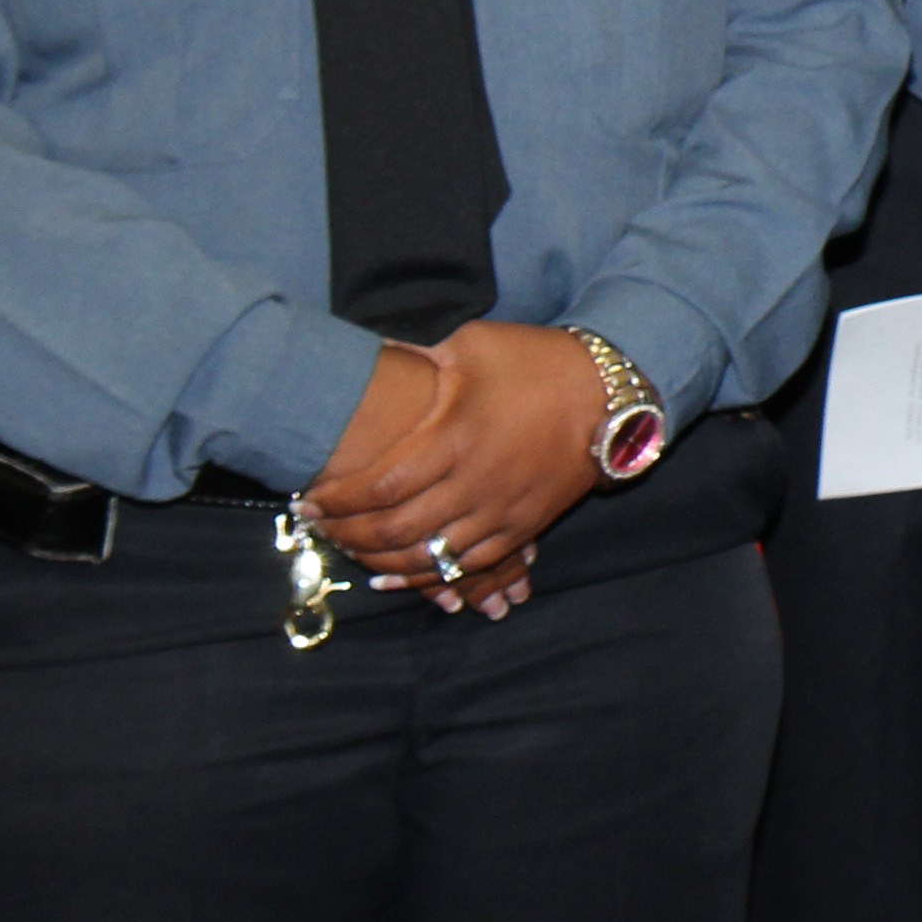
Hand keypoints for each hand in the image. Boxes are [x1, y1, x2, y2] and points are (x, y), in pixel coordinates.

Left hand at [303, 323, 605, 610]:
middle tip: (320, 528)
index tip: (310, 499)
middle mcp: (476, 482)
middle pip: (397, 529)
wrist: (611, 392)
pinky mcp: (524, 526)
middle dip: (348, 534)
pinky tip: (399, 576)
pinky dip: (429, 577)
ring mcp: (502, 510)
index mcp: (457, 436)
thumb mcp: (474, 344)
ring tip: (348, 552)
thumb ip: (419, 357)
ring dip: (380, 562)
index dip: (339, 499)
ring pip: (430, 557)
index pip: (381, 484)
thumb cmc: (538, 361)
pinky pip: (468, 566)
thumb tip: (372, 357)